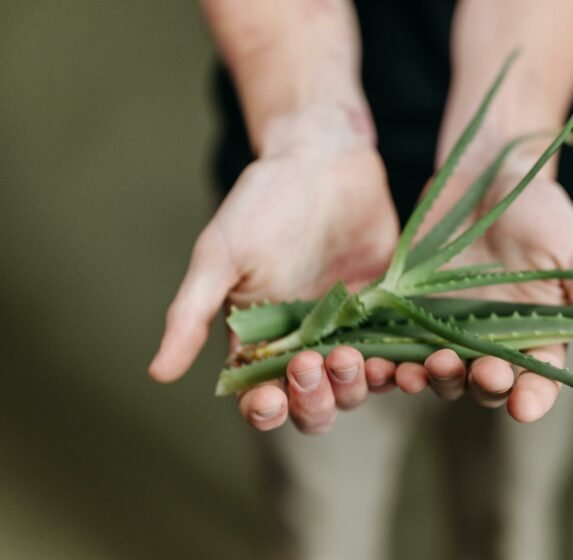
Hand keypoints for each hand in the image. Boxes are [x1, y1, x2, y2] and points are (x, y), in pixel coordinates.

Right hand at [149, 107, 398, 432]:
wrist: (324, 158)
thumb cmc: (262, 202)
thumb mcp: (220, 255)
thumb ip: (192, 314)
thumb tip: (157, 372)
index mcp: (259, 342)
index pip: (261, 398)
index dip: (266, 409)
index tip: (270, 398)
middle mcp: (306, 346)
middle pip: (314, 405)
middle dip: (315, 398)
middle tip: (315, 363)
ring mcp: (351, 332)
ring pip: (359, 387)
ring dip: (359, 386)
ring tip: (359, 360)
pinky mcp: (390, 313)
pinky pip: (401, 353)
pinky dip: (408, 367)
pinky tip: (415, 362)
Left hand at [389, 163, 572, 422]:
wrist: (487, 175)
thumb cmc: (541, 212)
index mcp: (537, 335)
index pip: (537, 381)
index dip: (532, 399)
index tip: (524, 406)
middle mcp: (493, 341)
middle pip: (487, 385)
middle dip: (484, 386)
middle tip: (483, 372)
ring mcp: (449, 328)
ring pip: (442, 373)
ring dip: (436, 379)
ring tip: (429, 368)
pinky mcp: (412, 311)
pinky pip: (400, 346)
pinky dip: (393, 361)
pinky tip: (386, 363)